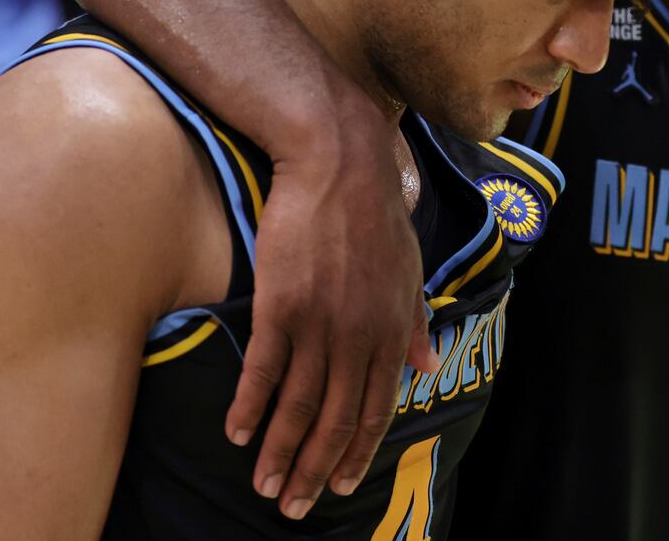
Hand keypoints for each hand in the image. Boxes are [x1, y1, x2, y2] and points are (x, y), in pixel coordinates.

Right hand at [230, 86, 436, 519]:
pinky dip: (251, 408)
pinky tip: (240, 435)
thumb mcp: (410, 268)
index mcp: (393, 329)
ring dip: (281, 454)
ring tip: (265, 487)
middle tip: (293, 507)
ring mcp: (320, 323)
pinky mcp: (280, 305)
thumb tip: (429, 363)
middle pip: (334, 419)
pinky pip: (263, 371)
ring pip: (298, 406)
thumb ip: (415, 320)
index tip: (341, 484)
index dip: (357, 451)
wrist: (339, 161)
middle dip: (315, 470)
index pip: (375, 407)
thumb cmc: (376, 211)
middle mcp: (360, 335)